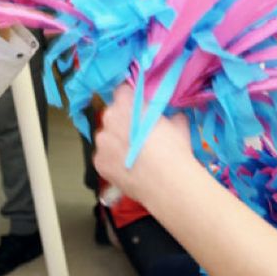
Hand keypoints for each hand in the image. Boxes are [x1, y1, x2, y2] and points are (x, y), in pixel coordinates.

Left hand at [93, 85, 195, 208]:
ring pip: (106, 137)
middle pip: (112, 115)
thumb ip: (167, 113)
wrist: (168, 183)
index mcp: (126, 104)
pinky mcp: (98, 162)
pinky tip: (127, 168)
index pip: (122, 92)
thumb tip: (168, 114)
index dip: (130, 100)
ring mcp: (101, 142)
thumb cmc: (174, 150)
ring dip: (115, 142)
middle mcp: (108, 119)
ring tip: (132, 155)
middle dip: (122, 122)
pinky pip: (103, 157)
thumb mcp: (178, 123)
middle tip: (138, 135)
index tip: (138, 109)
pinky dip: (112, 161)